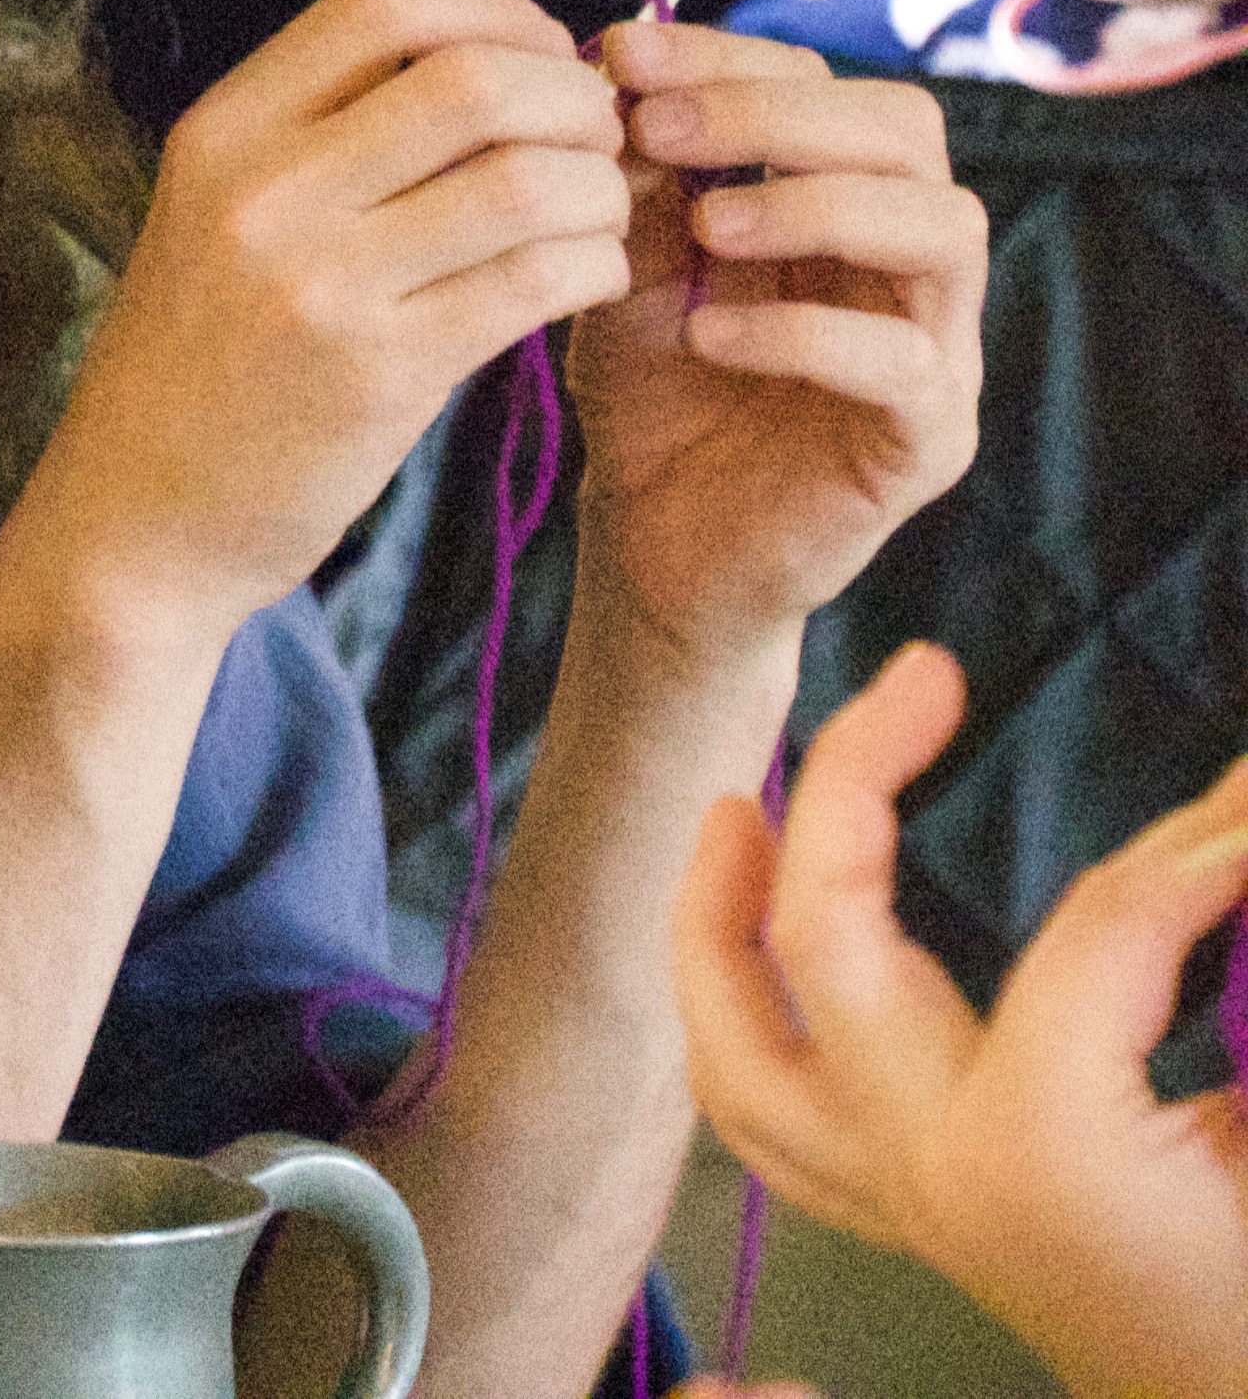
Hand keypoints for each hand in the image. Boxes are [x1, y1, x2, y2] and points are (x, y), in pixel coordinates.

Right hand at [14, 0, 631, 635]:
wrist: (137, 516)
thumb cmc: (202, 358)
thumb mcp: (220, 213)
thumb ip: (329, 136)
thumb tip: (506, 63)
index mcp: (222, 130)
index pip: (383, 1)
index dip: (496, 9)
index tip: (542, 54)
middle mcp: (262, 190)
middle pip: (472, 79)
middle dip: (573, 97)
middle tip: (599, 140)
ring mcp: (319, 283)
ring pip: (526, 180)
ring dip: (601, 188)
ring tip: (601, 214)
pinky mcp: (381, 375)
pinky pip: (536, 282)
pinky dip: (597, 266)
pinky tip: (590, 278)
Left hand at [565, 19, 983, 659]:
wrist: (653, 543)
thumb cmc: (650, 392)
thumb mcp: (627, 265)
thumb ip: (640, 179)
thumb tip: (616, 65)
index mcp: (843, 198)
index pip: (827, 81)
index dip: (729, 56)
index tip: (618, 52)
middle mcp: (908, 260)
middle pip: (908, 130)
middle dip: (778, 110)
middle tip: (660, 126)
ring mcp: (936, 348)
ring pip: (944, 227)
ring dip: (815, 204)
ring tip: (704, 227)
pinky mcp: (928, 441)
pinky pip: (904, 362)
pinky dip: (803, 333)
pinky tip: (709, 334)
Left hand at [676, 642, 1247, 1398]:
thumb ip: (1245, 963)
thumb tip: (1245, 812)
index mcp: (1045, 1148)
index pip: (1104, 928)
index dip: (1200, 850)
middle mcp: (937, 1171)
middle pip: (825, 940)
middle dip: (851, 784)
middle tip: (920, 675)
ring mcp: (908, 1209)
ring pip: (741, 1049)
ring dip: (714, 915)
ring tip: (734, 802)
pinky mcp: (920, 1233)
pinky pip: (774, 1131)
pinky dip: (733, 1028)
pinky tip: (742, 949)